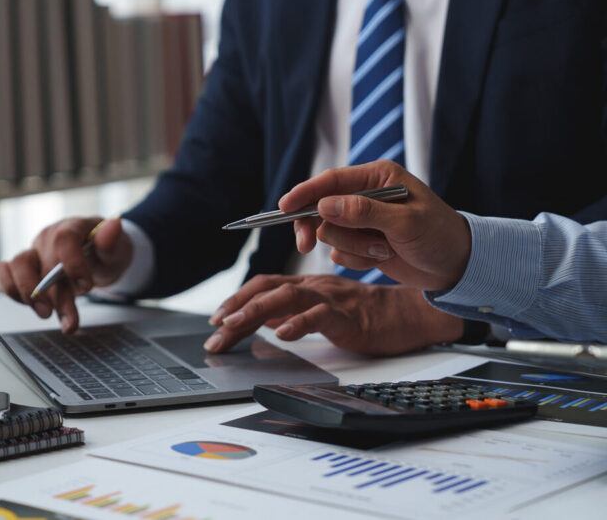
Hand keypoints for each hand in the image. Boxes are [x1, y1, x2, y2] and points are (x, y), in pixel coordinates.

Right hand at [0, 216, 132, 332]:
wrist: (97, 258)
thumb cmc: (105, 252)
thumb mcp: (117, 247)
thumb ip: (112, 241)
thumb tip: (115, 225)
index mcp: (72, 227)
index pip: (64, 239)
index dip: (72, 263)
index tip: (86, 286)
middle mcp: (49, 237)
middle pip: (43, 261)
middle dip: (56, 295)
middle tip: (69, 320)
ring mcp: (35, 252)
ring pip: (17, 266)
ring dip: (28, 294)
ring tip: (46, 314)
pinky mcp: (24, 268)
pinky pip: (5, 273)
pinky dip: (12, 290)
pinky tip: (29, 306)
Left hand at [204, 274, 462, 355]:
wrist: (407, 315)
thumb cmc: (364, 314)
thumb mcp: (320, 311)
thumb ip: (294, 312)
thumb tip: (264, 321)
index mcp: (305, 286)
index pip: (262, 286)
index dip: (236, 299)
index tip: (216, 319)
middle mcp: (313, 287)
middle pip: (266, 291)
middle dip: (235, 309)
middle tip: (215, 332)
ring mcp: (329, 299)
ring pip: (286, 298)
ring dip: (254, 313)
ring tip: (232, 327)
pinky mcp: (347, 315)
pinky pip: (320, 316)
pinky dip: (298, 324)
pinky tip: (281, 336)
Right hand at [279, 160, 471, 291]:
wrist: (457, 267)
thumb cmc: (440, 236)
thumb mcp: (405, 222)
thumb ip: (363, 212)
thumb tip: (324, 205)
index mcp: (377, 178)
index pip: (330, 181)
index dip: (304, 193)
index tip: (283, 207)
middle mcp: (365, 195)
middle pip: (320, 208)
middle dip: (319, 229)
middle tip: (306, 245)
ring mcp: (362, 220)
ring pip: (329, 233)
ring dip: (352, 248)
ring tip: (382, 251)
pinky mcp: (360, 242)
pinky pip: (339, 252)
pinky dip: (357, 259)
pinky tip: (382, 258)